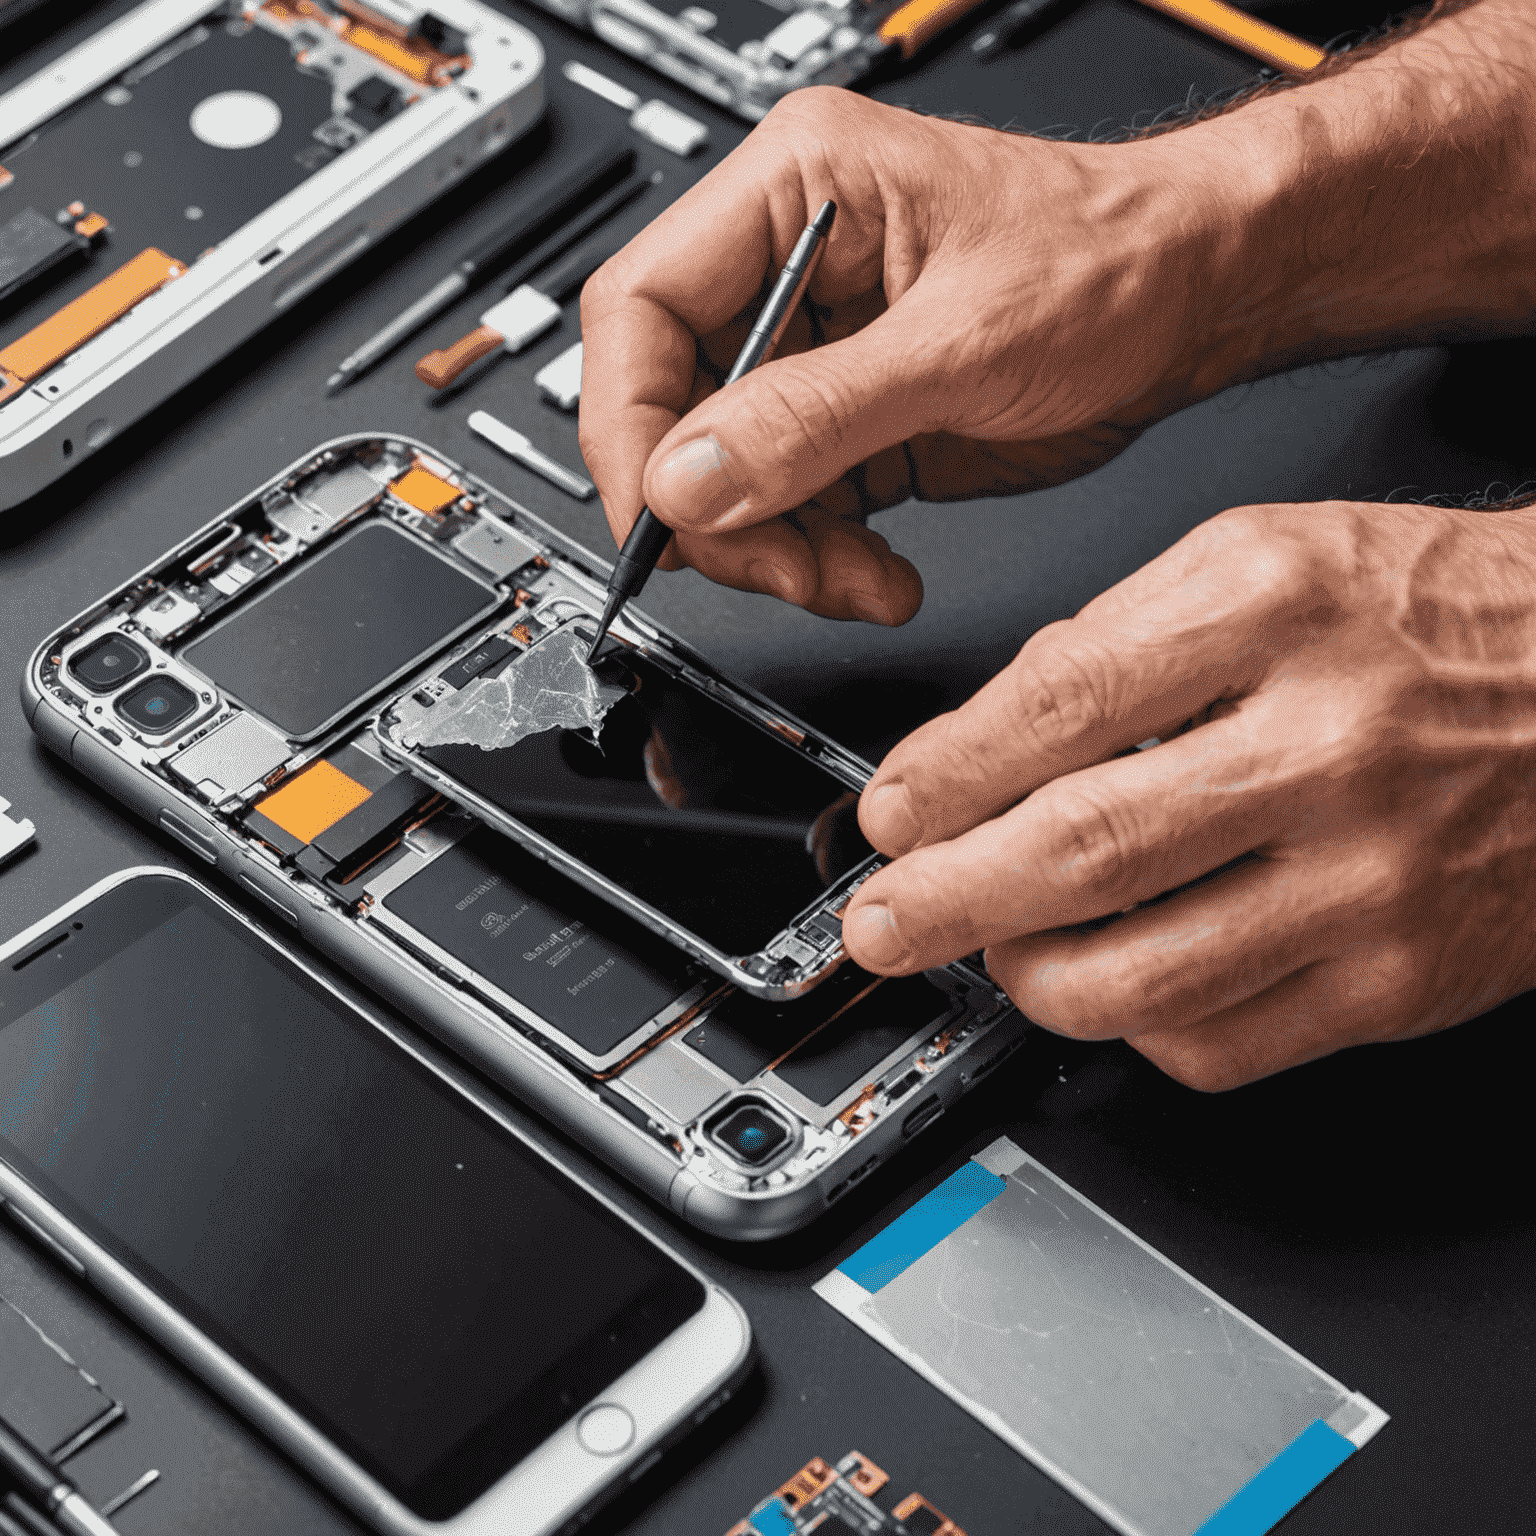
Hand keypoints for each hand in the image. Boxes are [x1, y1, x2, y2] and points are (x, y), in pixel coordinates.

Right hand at [579, 87, 1240, 622]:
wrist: (1202, 299)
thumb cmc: (1115, 257)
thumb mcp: (961, 342)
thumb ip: (815, 416)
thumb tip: (690, 479)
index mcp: (793, 190)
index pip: (640, 309)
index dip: (631, 423)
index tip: (662, 513)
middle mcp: (789, 272)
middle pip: (676, 411)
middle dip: (720, 510)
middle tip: (776, 565)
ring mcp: (816, 356)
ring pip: (730, 480)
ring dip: (779, 552)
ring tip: (852, 580)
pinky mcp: (851, 425)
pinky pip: (793, 512)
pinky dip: (822, 564)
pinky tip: (877, 578)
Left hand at [841, 498, 1535, 1088]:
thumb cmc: (1432, 618)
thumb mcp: (1270, 561)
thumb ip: (1117, 646)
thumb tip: (976, 749)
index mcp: (1273, 608)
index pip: (1060, 703)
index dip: (945, 774)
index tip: (890, 813)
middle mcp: (1326, 742)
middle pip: (1081, 848)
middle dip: (945, 898)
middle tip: (882, 921)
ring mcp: (1370, 874)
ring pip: (1139, 974)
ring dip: (1026, 979)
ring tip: (991, 955)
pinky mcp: (1401, 978)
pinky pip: (1221, 1042)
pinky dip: (1136, 1026)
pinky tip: (1117, 984)